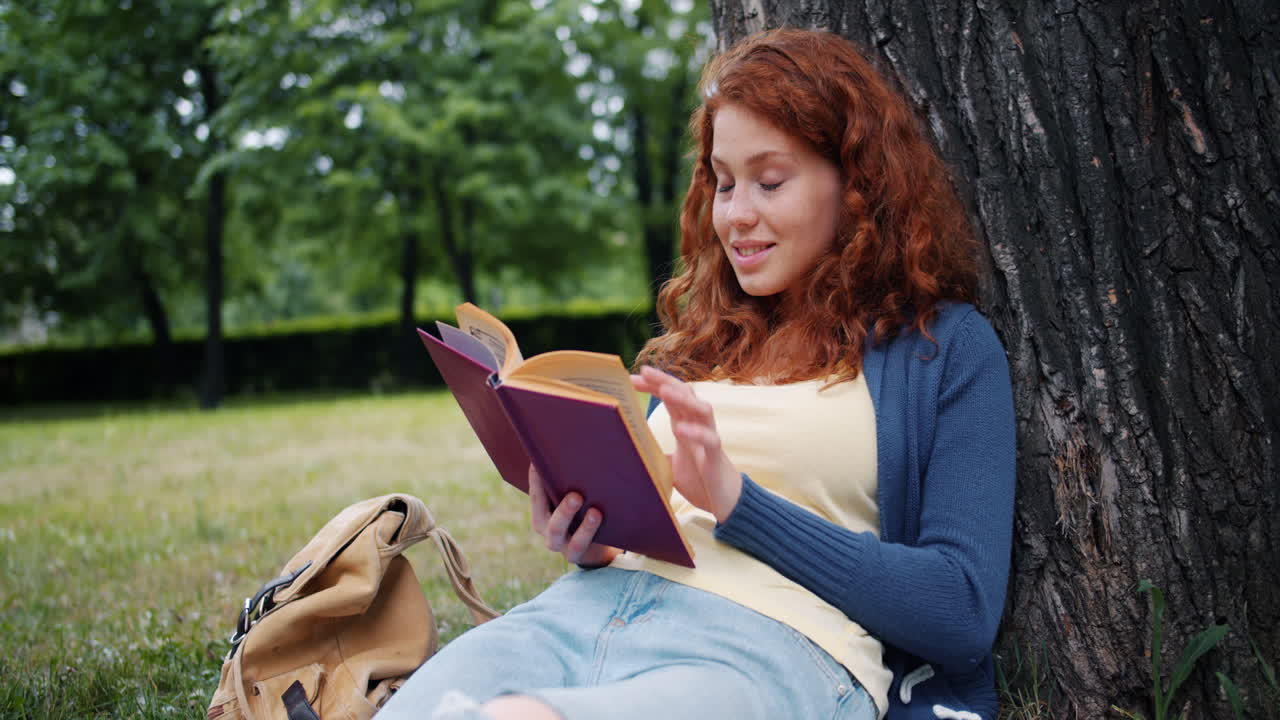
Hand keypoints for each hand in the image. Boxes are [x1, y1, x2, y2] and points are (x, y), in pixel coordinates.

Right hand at [528, 465, 619, 566]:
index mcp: (542, 512)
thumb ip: (572, 481)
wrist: (597, 549)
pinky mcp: (575, 555)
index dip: (537, 478)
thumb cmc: (584, 514)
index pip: (536, 493)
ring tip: (595, 512)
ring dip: (576, 521)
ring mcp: (559, 543)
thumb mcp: (576, 498)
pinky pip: (578, 547)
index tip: (541, 460)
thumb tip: (576, 444)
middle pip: (546, 517)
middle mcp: (546, 528)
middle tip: (576, 494)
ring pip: (559, 533)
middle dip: (558, 503)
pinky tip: (599, 518)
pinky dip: (589, 533)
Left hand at [631, 366, 742, 522]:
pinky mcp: (716, 457)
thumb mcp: (669, 464)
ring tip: (663, 391)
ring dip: (683, 398)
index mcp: (686, 424)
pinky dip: (696, 433)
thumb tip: (626, 450)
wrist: (726, 502)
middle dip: (665, 381)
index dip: (653, 385)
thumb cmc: (699, 479)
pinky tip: (681, 429)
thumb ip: (653, 454)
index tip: (632, 378)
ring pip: (702, 409)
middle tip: (644, 372)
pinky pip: (710, 440)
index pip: (670, 397)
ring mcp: (709, 439)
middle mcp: (698, 426)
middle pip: (685, 394)